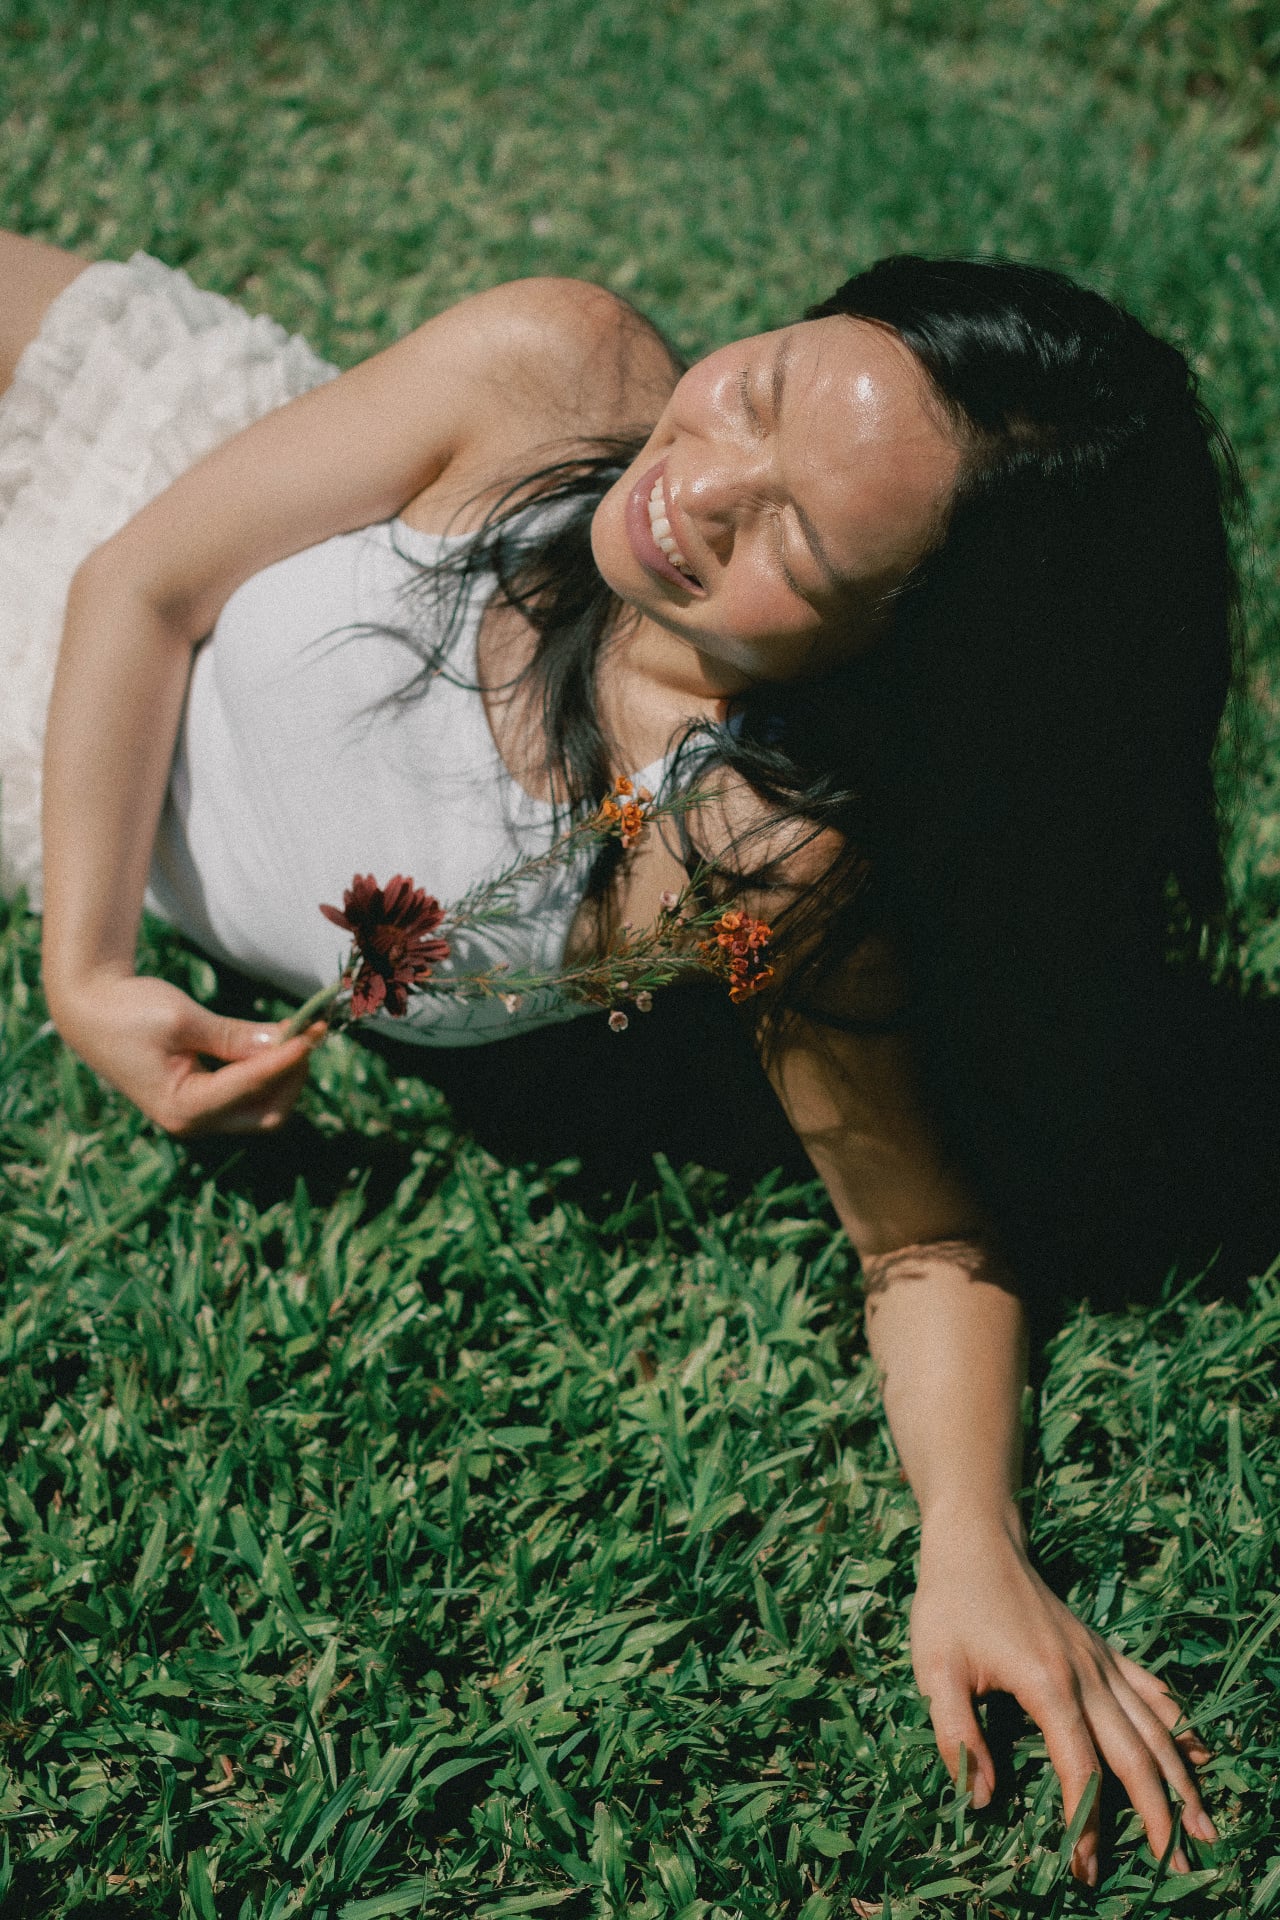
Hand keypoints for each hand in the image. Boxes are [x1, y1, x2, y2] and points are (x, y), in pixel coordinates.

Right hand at [49, 969, 322, 1134]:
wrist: (89, 1012)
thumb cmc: (129, 1011)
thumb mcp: (182, 1019)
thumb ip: (234, 1036)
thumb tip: (286, 1041)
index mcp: (182, 1107)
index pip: (250, 1086)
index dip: (286, 1059)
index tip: (313, 1031)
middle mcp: (191, 1122)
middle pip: (267, 1114)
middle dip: (293, 1076)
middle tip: (309, 1032)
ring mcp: (198, 1116)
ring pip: (263, 1109)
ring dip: (286, 1075)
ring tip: (299, 1032)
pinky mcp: (203, 1101)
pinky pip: (248, 1096)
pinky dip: (268, 1072)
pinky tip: (279, 1042)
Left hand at [911, 1513, 1215, 1886]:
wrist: (976, 1539)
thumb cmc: (949, 1604)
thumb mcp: (934, 1670)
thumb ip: (956, 1737)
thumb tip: (981, 1800)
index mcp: (1048, 1685)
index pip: (1079, 1768)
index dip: (1084, 1822)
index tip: (1084, 1868)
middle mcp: (1087, 1675)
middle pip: (1136, 1756)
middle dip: (1159, 1815)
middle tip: (1178, 1866)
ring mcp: (1100, 1660)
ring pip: (1155, 1726)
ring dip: (1182, 1779)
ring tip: (1205, 1826)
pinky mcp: (1101, 1648)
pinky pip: (1150, 1690)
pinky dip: (1178, 1723)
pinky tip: (1197, 1751)